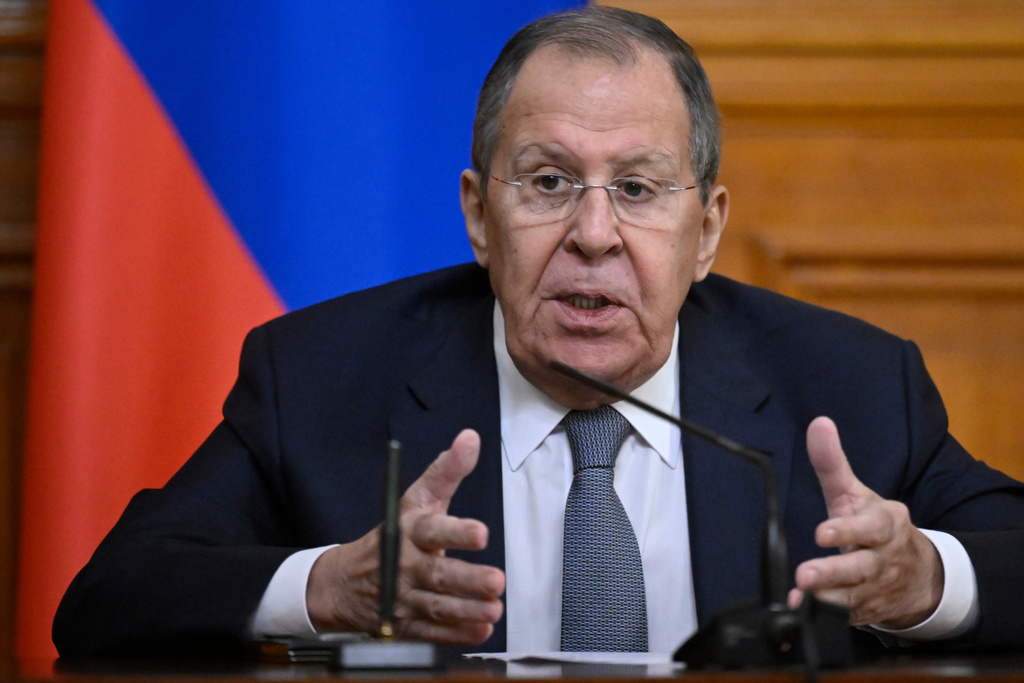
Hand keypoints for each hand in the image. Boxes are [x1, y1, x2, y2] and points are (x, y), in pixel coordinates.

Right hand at [306, 429, 505, 642]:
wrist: (342, 581)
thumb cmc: (392, 535)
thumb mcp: (417, 498)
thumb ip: (447, 471)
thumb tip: (470, 438)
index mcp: (409, 531)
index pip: (432, 530)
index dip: (456, 531)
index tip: (481, 533)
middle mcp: (404, 565)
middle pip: (437, 575)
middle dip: (468, 580)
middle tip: (497, 580)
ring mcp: (402, 598)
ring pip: (436, 607)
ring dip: (466, 610)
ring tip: (493, 610)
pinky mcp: (402, 625)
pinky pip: (429, 632)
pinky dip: (454, 634)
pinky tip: (479, 631)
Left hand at [788, 417, 942, 628]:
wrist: (919, 574)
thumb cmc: (876, 527)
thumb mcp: (856, 494)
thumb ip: (832, 463)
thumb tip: (819, 423)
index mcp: (886, 524)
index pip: (870, 528)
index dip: (848, 531)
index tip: (823, 533)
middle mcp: (884, 558)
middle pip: (861, 567)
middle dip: (834, 572)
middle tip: (806, 575)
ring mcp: (876, 587)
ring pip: (853, 596)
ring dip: (826, 598)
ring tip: (801, 594)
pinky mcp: (867, 610)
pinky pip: (847, 616)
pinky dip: (825, 616)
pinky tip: (801, 611)